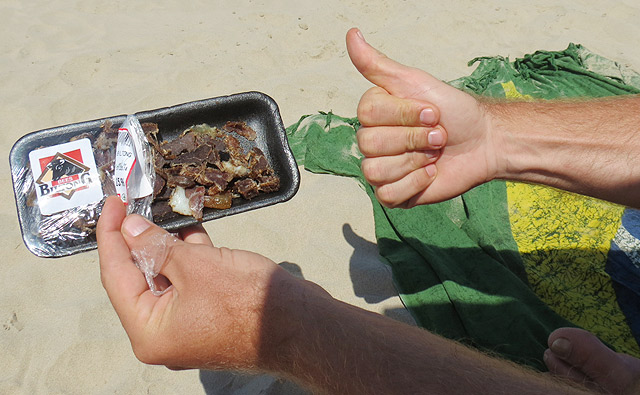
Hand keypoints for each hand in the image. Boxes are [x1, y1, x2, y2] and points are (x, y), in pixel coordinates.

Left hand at [96, 196, 316, 369]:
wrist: (302, 325)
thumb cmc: (246, 300)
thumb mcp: (195, 266)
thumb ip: (156, 246)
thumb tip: (129, 229)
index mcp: (149, 331)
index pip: (116, 276)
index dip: (111, 235)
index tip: (113, 202)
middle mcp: (164, 333)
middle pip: (140, 277)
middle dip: (140, 238)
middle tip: (136, 203)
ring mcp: (189, 324)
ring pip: (168, 277)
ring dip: (168, 244)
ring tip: (164, 208)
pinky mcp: (211, 314)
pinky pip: (190, 282)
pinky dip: (190, 256)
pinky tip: (192, 228)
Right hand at [346, 28, 498, 207]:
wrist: (484, 143)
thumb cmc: (454, 111)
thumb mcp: (416, 82)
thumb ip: (378, 64)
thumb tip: (351, 34)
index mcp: (374, 114)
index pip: (367, 115)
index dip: (403, 115)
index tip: (431, 111)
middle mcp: (373, 141)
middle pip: (369, 144)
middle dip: (412, 138)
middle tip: (437, 135)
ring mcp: (382, 169)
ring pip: (375, 171)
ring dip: (413, 162)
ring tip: (434, 154)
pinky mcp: (395, 194)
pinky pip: (388, 194)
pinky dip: (414, 183)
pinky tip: (430, 173)